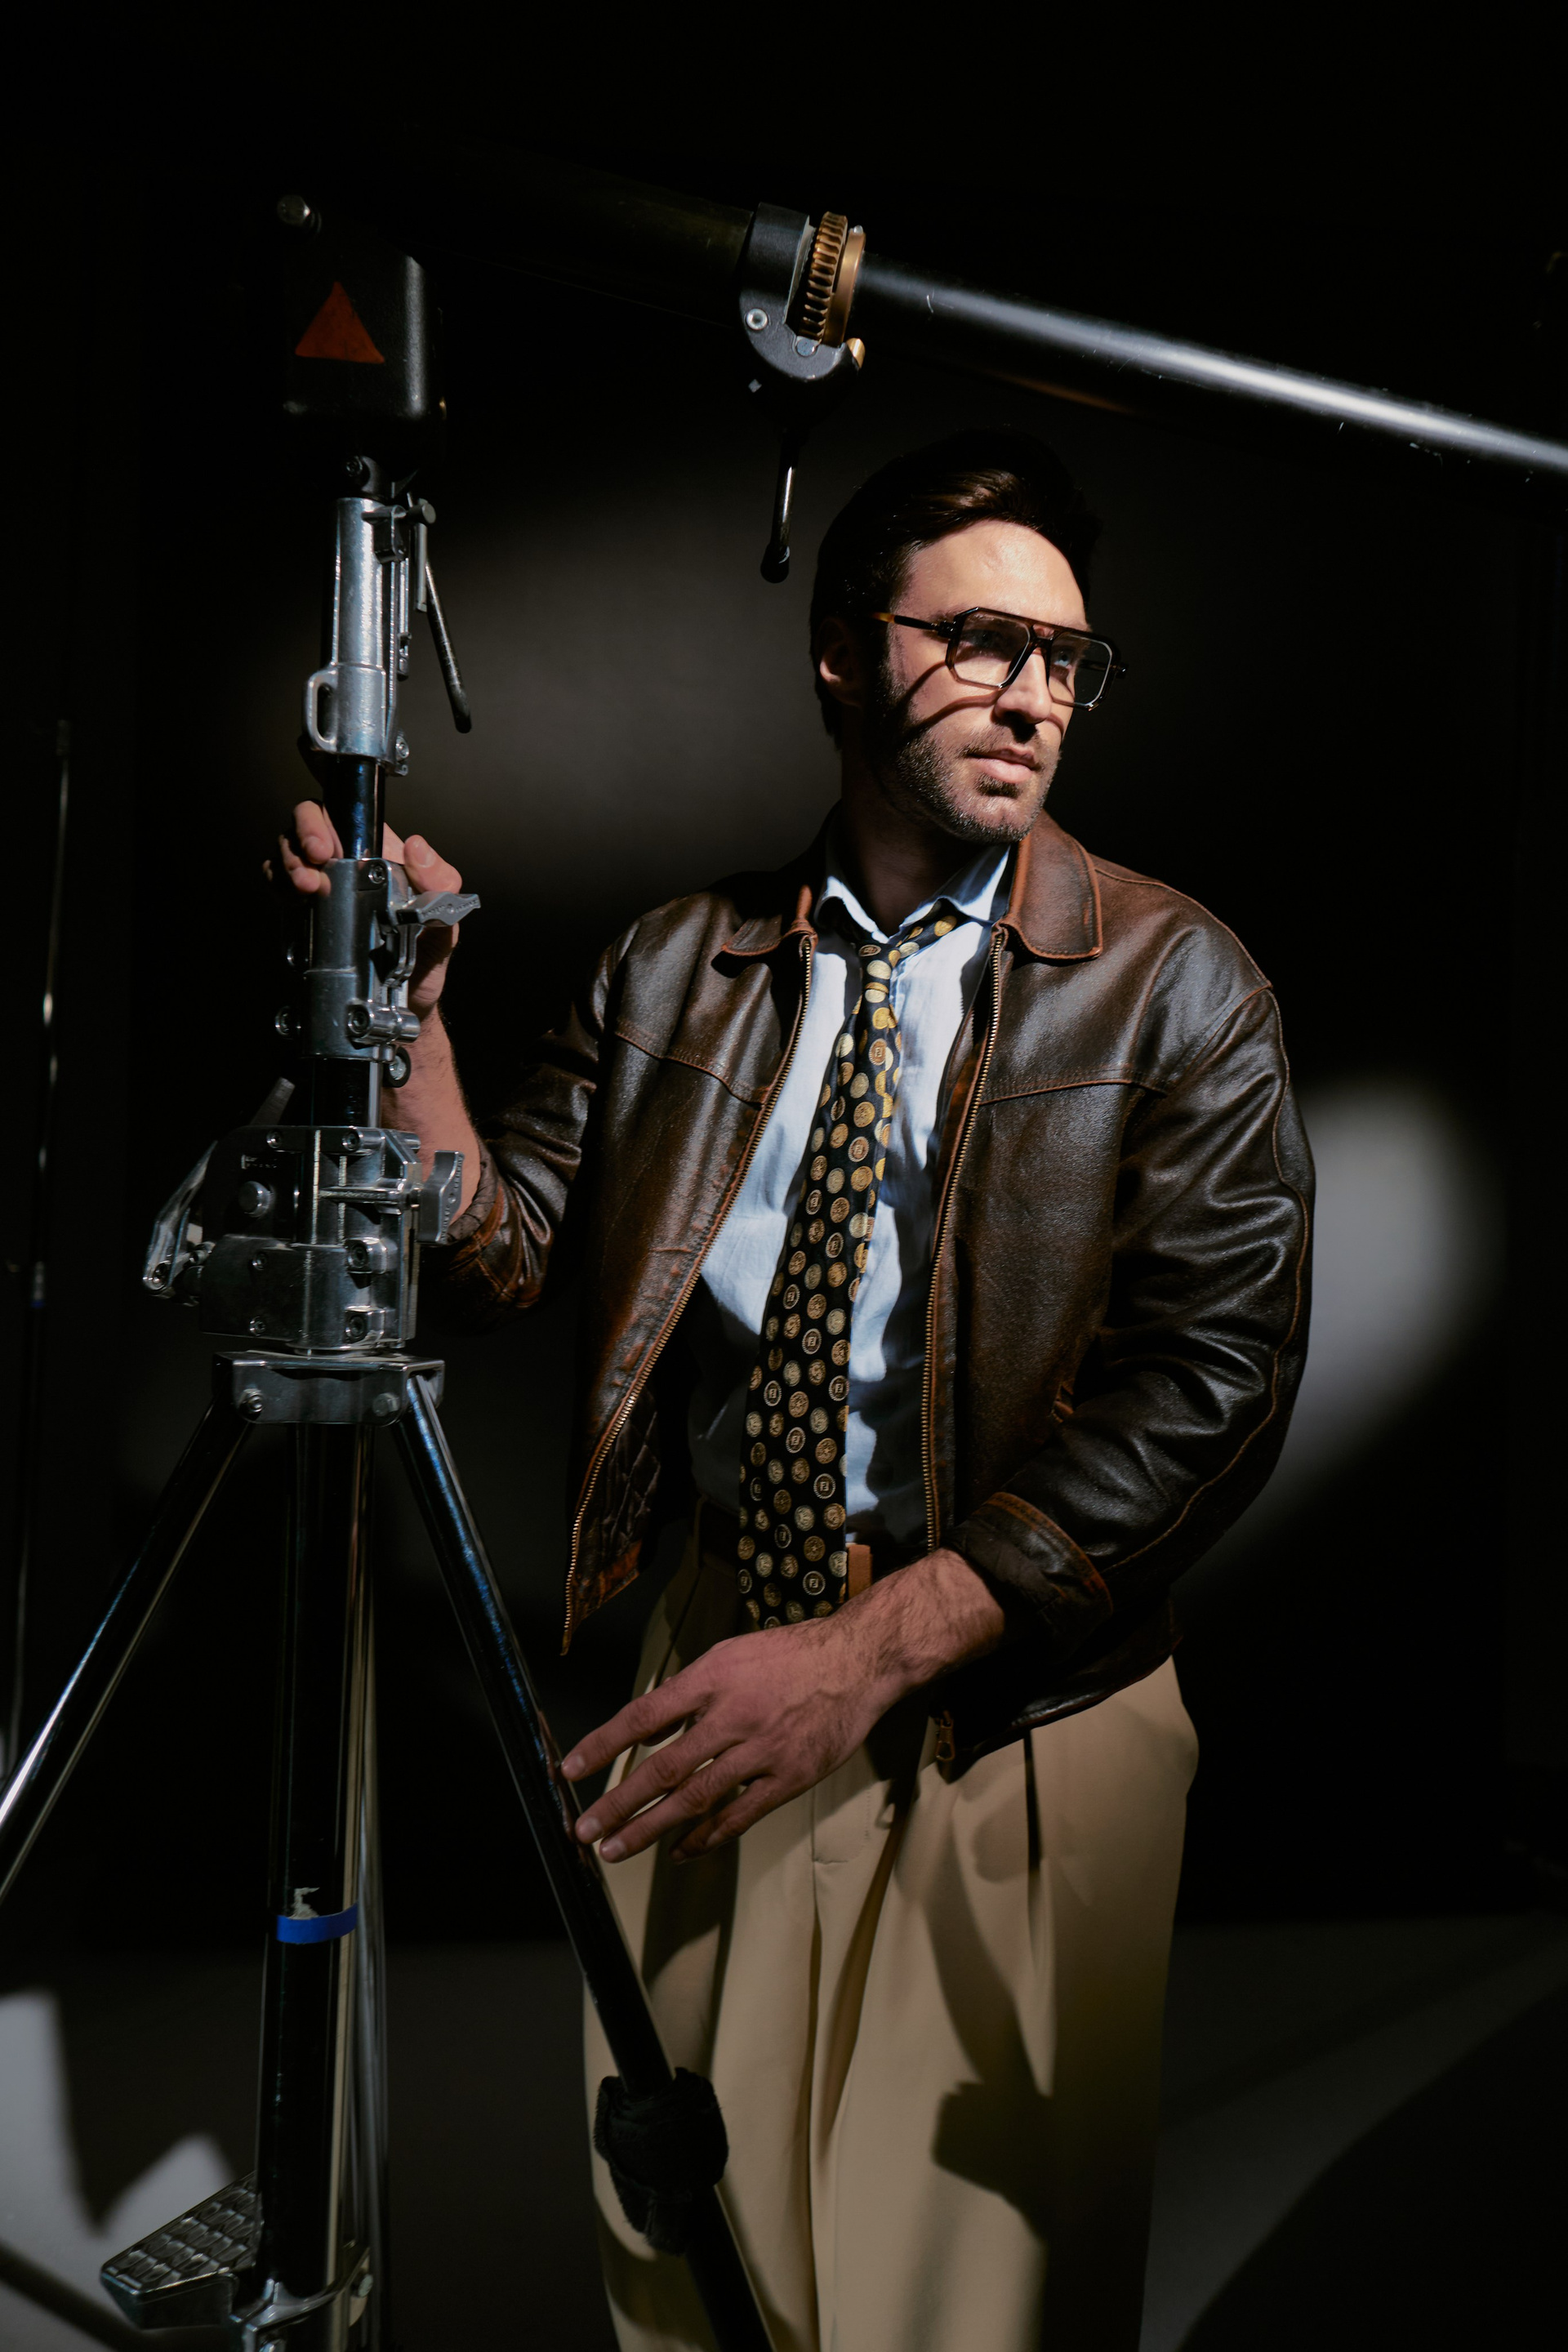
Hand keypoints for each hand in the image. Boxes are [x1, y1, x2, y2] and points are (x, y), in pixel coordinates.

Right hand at [265, 801, 465, 1020]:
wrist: (407, 1000)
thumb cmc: (427, 955)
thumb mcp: (445, 919)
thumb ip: (440, 884)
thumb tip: (417, 848)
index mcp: (379, 853)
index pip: (344, 814)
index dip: (326, 819)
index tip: (328, 846)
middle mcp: (345, 861)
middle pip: (306, 824)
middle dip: (301, 838)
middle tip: (315, 862)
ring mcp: (322, 884)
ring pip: (287, 852)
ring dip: (289, 865)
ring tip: (306, 889)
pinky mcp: (304, 911)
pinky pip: (279, 885)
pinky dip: (278, 886)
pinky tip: (293, 902)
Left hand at [562, 1547, 1004, 1863]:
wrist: (858, 1660)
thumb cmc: (790, 1656)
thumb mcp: (730, 1656)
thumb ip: (687, 1694)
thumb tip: (645, 1730)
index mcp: (711, 1679)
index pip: (644, 1715)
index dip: (603, 1743)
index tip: (570, 1769)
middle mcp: (731, 1716)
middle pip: (663, 1768)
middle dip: (618, 1804)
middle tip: (585, 1831)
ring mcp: (761, 1751)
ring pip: (695, 1799)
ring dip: (651, 1828)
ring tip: (616, 1850)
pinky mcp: (789, 1777)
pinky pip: (739, 1815)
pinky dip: (706, 1838)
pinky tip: (680, 1853)